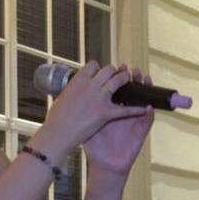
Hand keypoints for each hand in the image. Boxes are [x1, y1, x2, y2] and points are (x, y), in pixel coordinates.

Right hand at [35, 61, 150, 158]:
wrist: (57, 134)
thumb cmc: (55, 120)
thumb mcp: (60, 98)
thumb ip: (70, 91)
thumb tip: (71, 89)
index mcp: (78, 80)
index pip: (93, 65)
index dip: (98, 68)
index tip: (99, 73)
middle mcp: (90, 85)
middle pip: (108, 70)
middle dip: (114, 71)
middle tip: (117, 76)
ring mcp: (99, 98)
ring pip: (118, 81)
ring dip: (126, 79)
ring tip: (130, 80)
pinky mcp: (105, 113)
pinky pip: (125, 109)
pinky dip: (136, 108)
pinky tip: (144, 108)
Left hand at [82, 65, 156, 176]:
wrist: (104, 165)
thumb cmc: (95, 146)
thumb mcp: (88, 125)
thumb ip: (85, 111)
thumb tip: (74, 93)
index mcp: (112, 109)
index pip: (119, 89)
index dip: (120, 78)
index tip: (118, 67)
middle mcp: (125, 113)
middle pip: (133, 91)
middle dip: (133, 79)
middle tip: (131, 70)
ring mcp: (135, 121)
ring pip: (143, 101)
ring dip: (146, 90)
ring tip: (144, 79)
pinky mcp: (141, 132)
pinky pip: (148, 120)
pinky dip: (150, 112)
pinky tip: (150, 104)